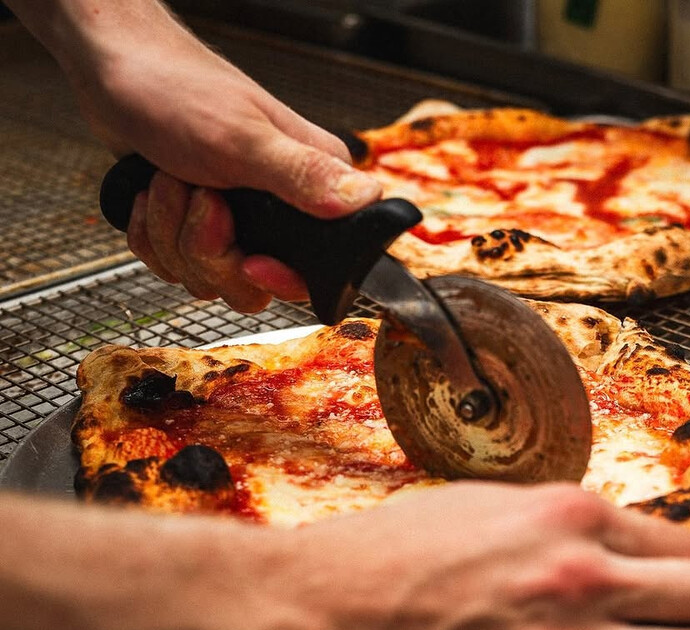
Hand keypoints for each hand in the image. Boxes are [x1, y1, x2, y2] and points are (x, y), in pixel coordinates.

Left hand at [19, 0, 381, 311]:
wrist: (112, 70)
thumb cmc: (175, 88)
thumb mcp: (242, 138)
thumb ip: (303, 176)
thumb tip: (365, 201)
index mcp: (312, 190)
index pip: (320, 270)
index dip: (279, 277)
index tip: (248, 258)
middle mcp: (281, 213)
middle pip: (255, 287)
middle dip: (210, 251)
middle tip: (200, 198)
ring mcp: (239, 227)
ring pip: (212, 280)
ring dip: (173, 237)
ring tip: (170, 183)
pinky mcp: (200, 232)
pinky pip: (178, 270)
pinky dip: (153, 238)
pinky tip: (151, 197)